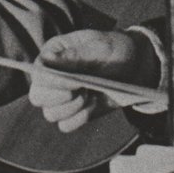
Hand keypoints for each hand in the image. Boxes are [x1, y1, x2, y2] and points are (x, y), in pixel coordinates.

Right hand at [28, 29, 158, 132]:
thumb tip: (48, 59)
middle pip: (38, 97)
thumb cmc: (115, 50)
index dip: (53, 80)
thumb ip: (75, 55)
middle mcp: (52, 76)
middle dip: (61, 97)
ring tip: (89, 94)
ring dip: (72, 108)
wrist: (135, 67)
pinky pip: (66, 125)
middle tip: (82, 88)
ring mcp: (61, 97)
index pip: (38, 72)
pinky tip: (93, 105)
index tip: (75, 81)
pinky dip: (80, 118)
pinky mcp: (73, 112)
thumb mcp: (100, 47)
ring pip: (50, 114)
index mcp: (53, 54)